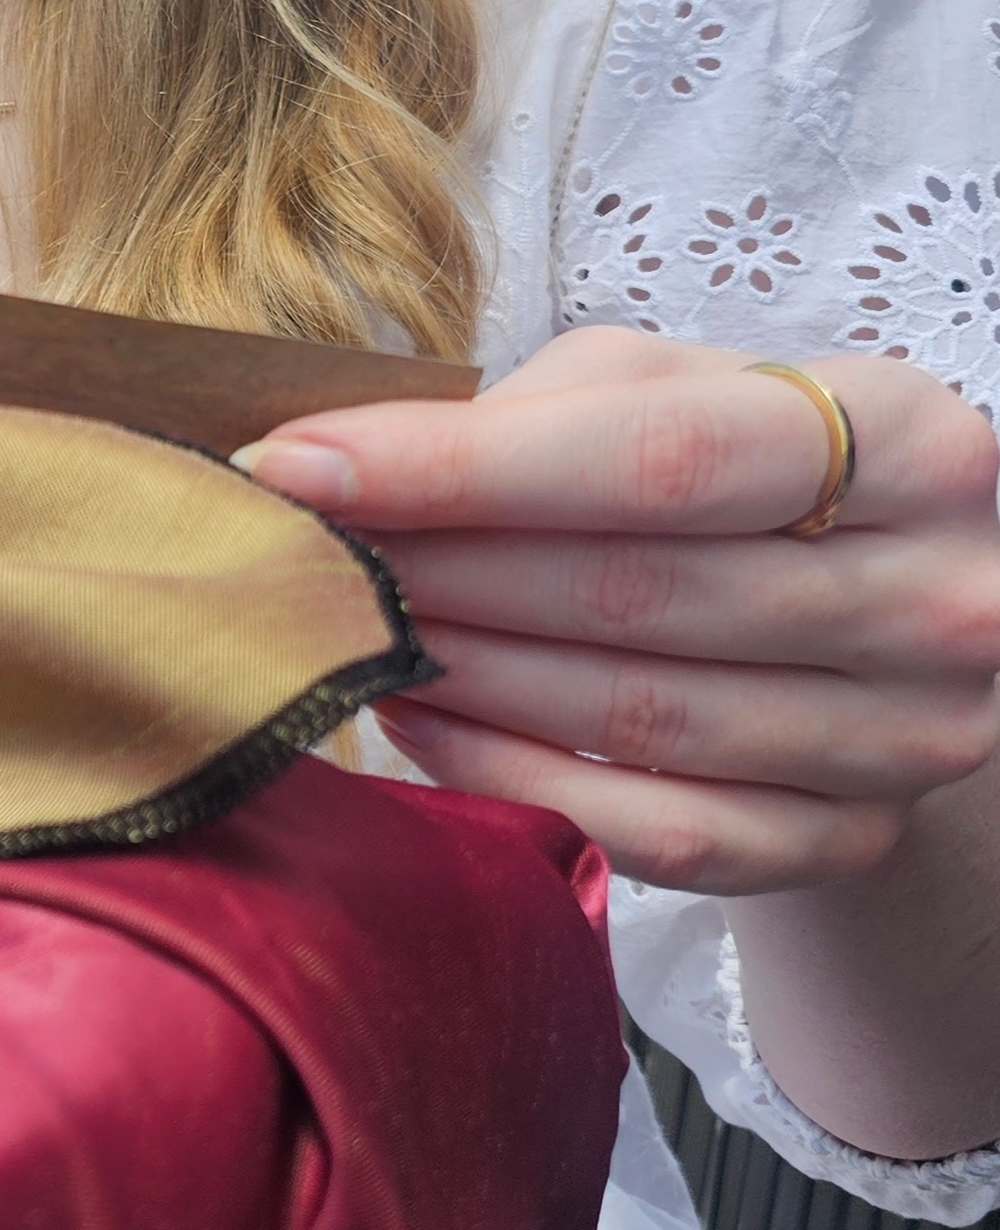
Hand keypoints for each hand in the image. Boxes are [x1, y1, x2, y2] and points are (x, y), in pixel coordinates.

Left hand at [238, 327, 999, 897]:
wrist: (891, 607)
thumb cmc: (758, 474)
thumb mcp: (684, 392)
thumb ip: (544, 414)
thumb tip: (339, 465)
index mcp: (911, 439)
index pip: (659, 457)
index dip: (460, 467)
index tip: (295, 466)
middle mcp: (941, 594)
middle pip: (637, 593)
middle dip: (441, 573)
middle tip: (306, 559)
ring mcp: (913, 734)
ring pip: (639, 719)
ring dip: (461, 677)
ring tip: (351, 634)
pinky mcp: (858, 837)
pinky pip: (664, 833)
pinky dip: (519, 780)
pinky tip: (424, 727)